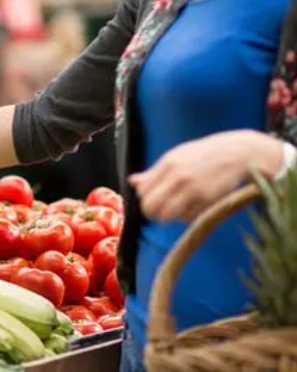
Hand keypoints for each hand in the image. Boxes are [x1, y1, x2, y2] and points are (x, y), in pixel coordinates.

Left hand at [129, 131, 281, 222]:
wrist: (239, 153)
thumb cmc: (204, 155)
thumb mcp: (176, 156)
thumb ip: (153, 172)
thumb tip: (132, 182)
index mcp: (168, 164)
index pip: (142, 192)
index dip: (145, 200)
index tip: (153, 200)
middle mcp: (178, 177)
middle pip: (151, 208)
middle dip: (153, 213)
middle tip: (161, 210)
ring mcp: (193, 190)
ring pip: (167, 216)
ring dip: (170, 216)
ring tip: (178, 208)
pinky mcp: (207, 200)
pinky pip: (187, 218)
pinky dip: (187, 216)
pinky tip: (194, 206)